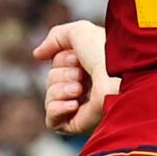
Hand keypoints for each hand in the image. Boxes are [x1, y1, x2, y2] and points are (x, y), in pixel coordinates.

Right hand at [32, 18, 115, 137]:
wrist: (120, 76)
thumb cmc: (105, 52)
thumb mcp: (79, 32)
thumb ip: (56, 38)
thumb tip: (37, 55)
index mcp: (87, 67)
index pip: (56, 65)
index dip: (62, 59)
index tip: (79, 57)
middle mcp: (85, 87)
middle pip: (50, 81)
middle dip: (61, 75)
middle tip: (81, 74)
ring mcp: (81, 106)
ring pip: (49, 99)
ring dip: (60, 90)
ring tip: (80, 89)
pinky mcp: (78, 123)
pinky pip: (51, 120)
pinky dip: (56, 109)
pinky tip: (73, 104)